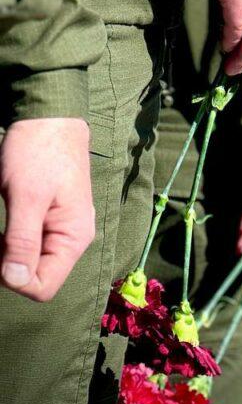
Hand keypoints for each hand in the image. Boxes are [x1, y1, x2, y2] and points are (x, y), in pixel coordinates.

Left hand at [0, 118, 93, 301]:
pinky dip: (10, 242)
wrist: (49, 117)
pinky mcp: (50, 218)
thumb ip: (23, 241)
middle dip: (7, 265)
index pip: (43, 286)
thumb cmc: (38, 152)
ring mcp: (62, 228)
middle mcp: (72, 238)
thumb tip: (16, 282)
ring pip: (30, 262)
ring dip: (6, 253)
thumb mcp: (26, 197)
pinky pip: (29, 245)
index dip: (12, 279)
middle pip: (37, 276)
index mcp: (73, 237)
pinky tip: (3, 226)